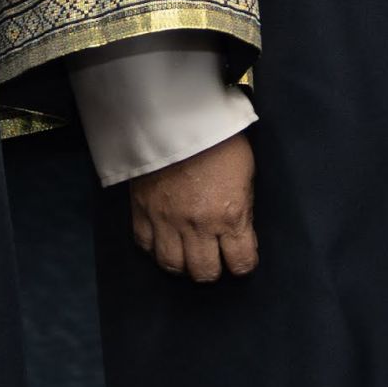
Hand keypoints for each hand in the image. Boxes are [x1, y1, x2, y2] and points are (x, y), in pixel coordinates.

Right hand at [127, 133, 258, 282]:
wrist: (176, 114)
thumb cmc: (219, 138)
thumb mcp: (246, 172)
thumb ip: (242, 206)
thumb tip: (239, 229)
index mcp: (230, 215)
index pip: (241, 263)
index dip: (243, 263)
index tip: (241, 256)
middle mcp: (198, 226)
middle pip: (205, 272)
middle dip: (213, 268)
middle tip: (214, 257)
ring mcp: (166, 221)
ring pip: (172, 266)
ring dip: (183, 264)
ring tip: (187, 254)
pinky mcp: (141, 211)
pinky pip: (145, 245)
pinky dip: (154, 247)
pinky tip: (163, 239)